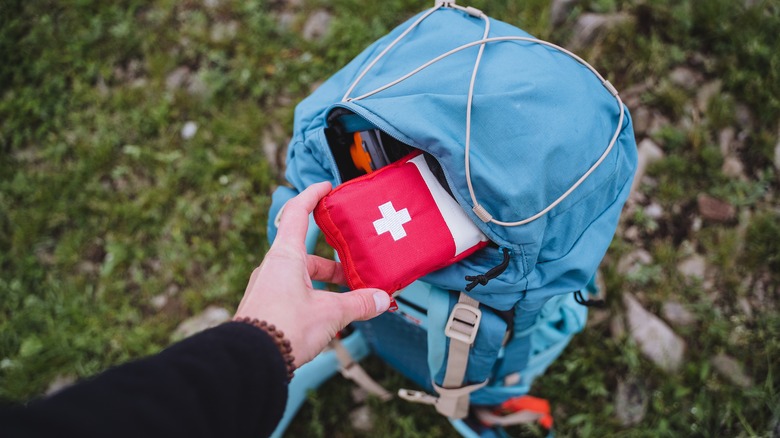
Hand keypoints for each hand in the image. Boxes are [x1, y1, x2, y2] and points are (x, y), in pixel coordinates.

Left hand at [234, 182, 390, 367]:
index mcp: (285, 256)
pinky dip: (313, 299)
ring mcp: (267, 287)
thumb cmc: (284, 328)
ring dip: (325, 286)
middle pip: (307, 254)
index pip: (297, 213)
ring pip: (302, 277)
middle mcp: (273, 267)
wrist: (250, 361)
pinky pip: (293, 294)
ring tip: (348, 302)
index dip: (312, 196)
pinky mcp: (266, 307)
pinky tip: (328, 318)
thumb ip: (358, 303)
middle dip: (334, 264)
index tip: (326, 188)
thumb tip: (382, 299)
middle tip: (356, 272)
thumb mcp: (330, 313)